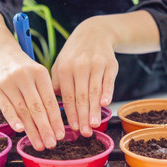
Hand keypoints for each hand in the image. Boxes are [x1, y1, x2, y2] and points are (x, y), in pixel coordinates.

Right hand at [0, 47, 64, 150]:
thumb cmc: (24, 69)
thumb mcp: (38, 74)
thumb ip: (45, 93)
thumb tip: (54, 122)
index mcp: (40, 73)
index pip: (50, 101)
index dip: (56, 120)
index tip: (60, 135)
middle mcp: (25, 77)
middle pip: (37, 108)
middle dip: (45, 128)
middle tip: (51, 144)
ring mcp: (9, 82)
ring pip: (23, 110)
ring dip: (32, 130)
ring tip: (39, 145)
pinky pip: (5, 106)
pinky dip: (13, 119)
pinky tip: (20, 130)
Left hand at [51, 16, 118, 136]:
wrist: (94, 33)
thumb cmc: (74, 55)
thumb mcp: (60, 64)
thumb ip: (57, 84)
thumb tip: (56, 106)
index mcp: (64, 69)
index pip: (67, 96)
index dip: (70, 114)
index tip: (72, 128)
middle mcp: (79, 66)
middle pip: (81, 96)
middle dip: (83, 117)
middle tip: (84, 133)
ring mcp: (95, 65)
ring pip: (94, 91)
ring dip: (94, 110)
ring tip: (94, 124)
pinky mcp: (110, 64)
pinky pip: (108, 81)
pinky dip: (107, 92)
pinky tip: (105, 104)